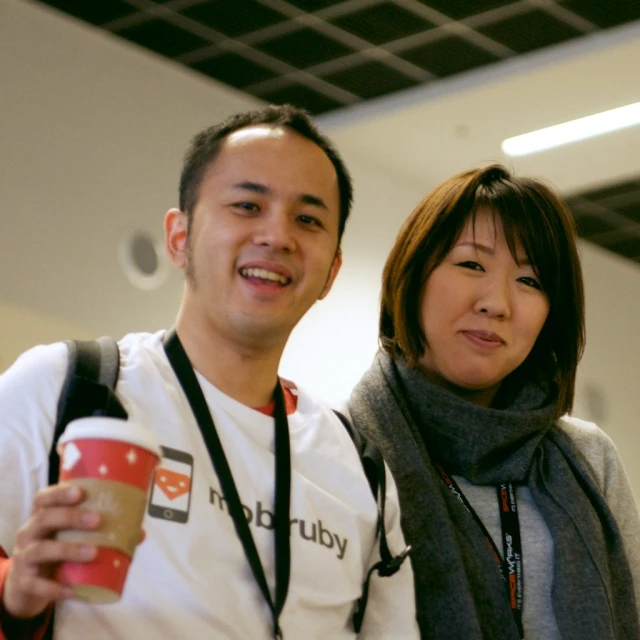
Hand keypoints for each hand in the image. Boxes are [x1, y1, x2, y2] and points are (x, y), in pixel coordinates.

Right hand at [2, 483, 99, 619]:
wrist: (27, 583)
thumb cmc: (56, 548)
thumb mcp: (71, 536)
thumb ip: (102, 531)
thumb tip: (140, 533)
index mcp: (42, 516)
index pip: (44, 498)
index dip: (60, 493)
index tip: (81, 492)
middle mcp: (29, 533)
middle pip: (45, 519)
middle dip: (71, 517)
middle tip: (97, 520)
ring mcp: (24, 558)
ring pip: (41, 550)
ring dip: (68, 550)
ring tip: (93, 553)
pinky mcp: (24, 582)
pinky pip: (38, 585)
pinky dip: (55, 588)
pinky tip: (73, 590)